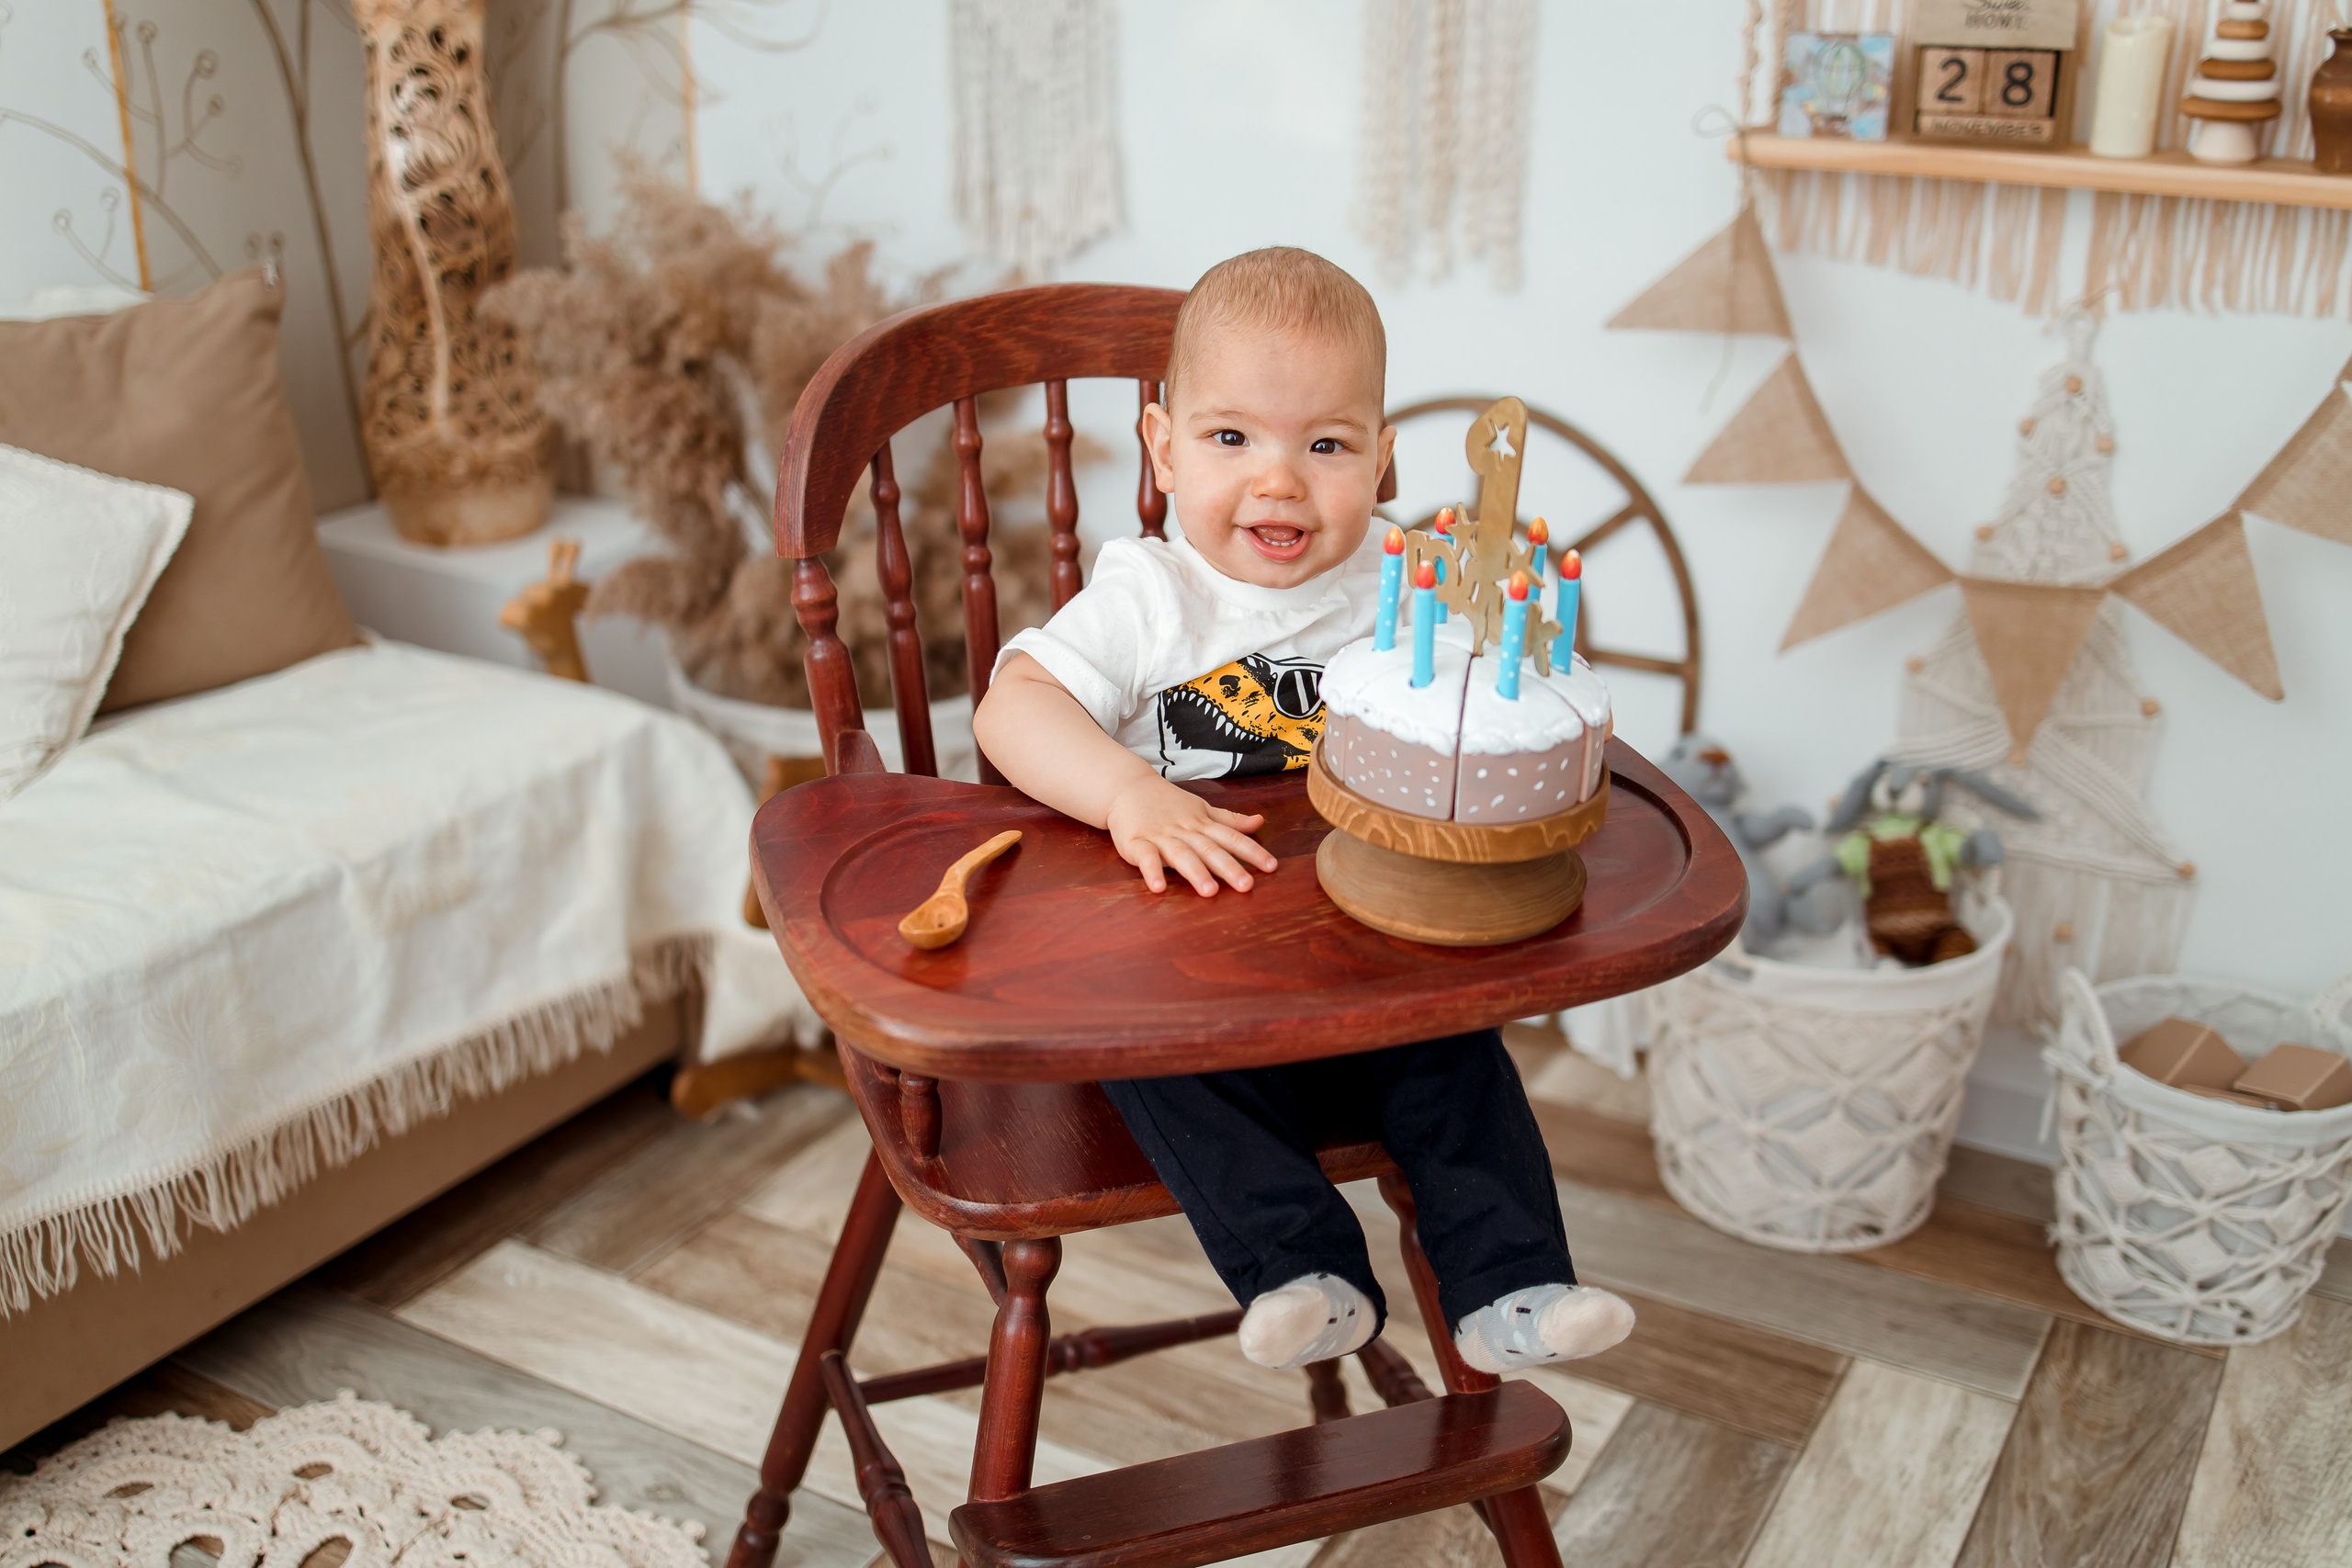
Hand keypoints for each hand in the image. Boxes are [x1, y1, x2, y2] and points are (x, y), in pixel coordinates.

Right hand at [1107, 775, 1277, 895]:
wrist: (1128, 787)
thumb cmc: (1169, 803)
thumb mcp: (1202, 809)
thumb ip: (1229, 820)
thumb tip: (1260, 821)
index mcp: (1202, 824)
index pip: (1232, 838)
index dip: (1252, 852)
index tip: (1272, 867)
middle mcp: (1185, 831)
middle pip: (1209, 849)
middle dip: (1229, 867)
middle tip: (1247, 885)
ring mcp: (1160, 837)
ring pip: (1181, 854)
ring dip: (1195, 872)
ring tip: (1209, 891)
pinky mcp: (1136, 843)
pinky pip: (1145, 858)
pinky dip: (1152, 871)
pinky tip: (1159, 887)